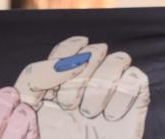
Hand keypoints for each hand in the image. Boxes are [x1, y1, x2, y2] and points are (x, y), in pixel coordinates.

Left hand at [0, 36, 150, 138]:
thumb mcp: (28, 110)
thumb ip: (35, 77)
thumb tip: (64, 61)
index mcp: (62, 81)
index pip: (69, 48)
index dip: (65, 55)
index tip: (58, 81)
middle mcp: (90, 81)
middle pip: (94, 50)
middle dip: (78, 78)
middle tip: (69, 106)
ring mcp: (114, 90)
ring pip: (118, 58)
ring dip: (100, 87)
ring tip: (90, 114)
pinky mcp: (135, 101)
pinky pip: (136, 79)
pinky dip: (122, 97)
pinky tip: (111, 117)